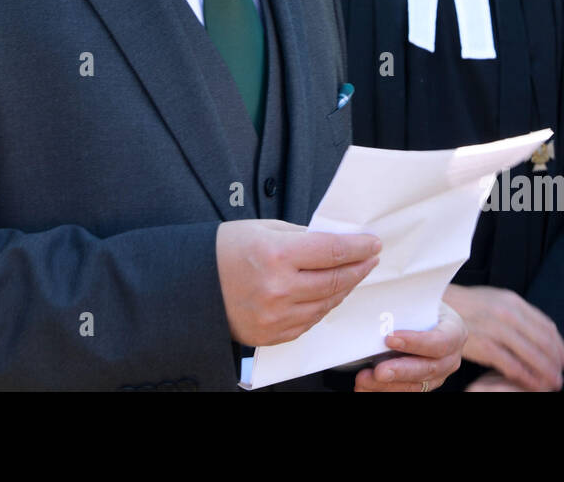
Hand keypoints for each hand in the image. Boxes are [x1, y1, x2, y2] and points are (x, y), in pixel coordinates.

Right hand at [216, 220, 380, 346]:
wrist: (192, 285)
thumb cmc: (224, 251)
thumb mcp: (263, 228)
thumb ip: (301, 236)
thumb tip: (332, 242)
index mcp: (276, 254)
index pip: (333, 251)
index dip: (358, 246)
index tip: (372, 242)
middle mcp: (279, 288)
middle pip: (335, 280)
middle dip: (359, 267)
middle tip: (370, 258)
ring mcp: (276, 316)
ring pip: (327, 304)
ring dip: (345, 288)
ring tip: (353, 275)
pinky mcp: (272, 335)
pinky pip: (309, 322)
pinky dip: (323, 307)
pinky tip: (328, 295)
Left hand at [353, 301, 466, 391]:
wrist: (426, 316)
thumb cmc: (420, 304)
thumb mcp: (420, 299)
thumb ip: (405, 303)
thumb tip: (378, 296)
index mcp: (454, 331)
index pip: (440, 341)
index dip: (416, 342)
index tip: (389, 338)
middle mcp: (450, 357)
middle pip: (428, 368)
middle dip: (401, 370)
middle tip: (378, 371)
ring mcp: (438, 375)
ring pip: (415, 385)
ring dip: (387, 385)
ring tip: (364, 380)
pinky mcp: (422, 384)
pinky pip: (404, 391)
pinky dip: (383, 390)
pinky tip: (364, 387)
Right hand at [442, 284, 563, 390]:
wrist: (435, 308)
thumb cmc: (463, 307)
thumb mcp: (493, 300)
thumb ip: (516, 313)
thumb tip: (539, 328)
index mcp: (512, 302)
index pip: (546, 326)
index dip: (559, 345)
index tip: (563, 358)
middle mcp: (508, 313)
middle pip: (543, 341)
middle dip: (556, 361)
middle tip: (560, 374)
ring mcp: (497, 329)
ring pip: (532, 355)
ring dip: (546, 372)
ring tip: (553, 383)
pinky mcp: (485, 345)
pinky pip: (513, 365)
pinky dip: (527, 377)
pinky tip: (533, 385)